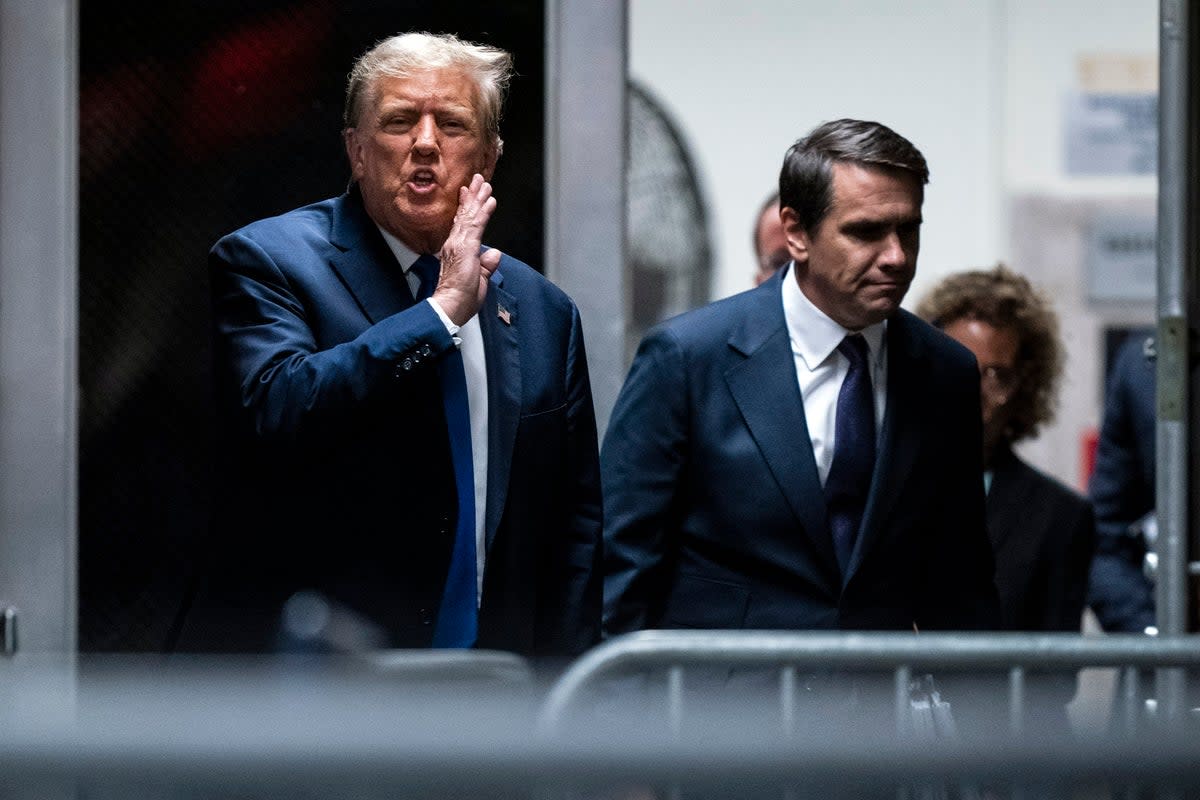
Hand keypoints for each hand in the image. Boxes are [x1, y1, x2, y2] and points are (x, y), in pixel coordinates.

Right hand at [432, 173, 502, 325]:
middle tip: (479, 179)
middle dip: (473, 196)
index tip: (470, 194)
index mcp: (455, 251)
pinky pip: (476, 225)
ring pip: (471, 216)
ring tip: (485, 184)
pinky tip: (489, 201)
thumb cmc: (460, 300)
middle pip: (466, 215)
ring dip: (479, 199)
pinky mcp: (466, 248)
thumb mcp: (478, 280)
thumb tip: (494, 254)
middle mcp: (455, 244)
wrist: (450, 307)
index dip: (467, 208)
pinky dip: (483, 211)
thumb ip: (485, 266)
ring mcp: (459, 244)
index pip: (462, 224)